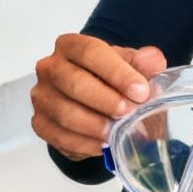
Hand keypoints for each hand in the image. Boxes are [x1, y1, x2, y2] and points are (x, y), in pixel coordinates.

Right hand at [31, 34, 168, 160]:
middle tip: (130, 112)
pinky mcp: (40, 123)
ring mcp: (42, 96)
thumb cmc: (109, 79)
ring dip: (95, 125)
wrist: (93, 101)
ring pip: (65, 112)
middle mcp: (49, 67)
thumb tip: (152, 61)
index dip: (117, 72)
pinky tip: (103, 146)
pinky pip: (59, 137)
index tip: (141, 91)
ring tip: (117, 133)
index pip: (90, 52)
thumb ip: (143, 63)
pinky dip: (84, 144)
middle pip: (74, 82)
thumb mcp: (130, 66)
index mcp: (70, 45)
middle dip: (106, 100)